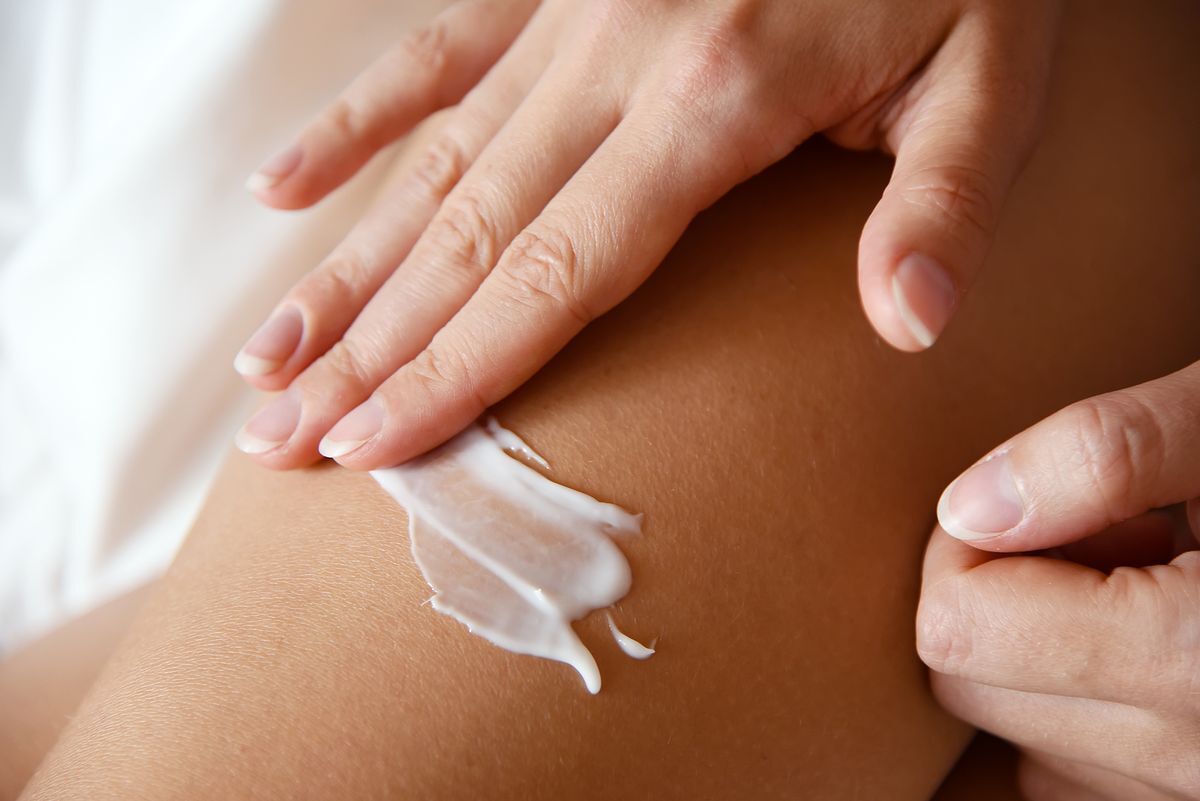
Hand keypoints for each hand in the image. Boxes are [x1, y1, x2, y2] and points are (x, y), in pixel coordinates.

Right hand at [233, 0, 1059, 468]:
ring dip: (341, 268)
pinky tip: (283, 186)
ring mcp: (572, 12)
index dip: (456, 371)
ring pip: (429, 162)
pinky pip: (436, 52)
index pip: (557, 274)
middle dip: (368, 349)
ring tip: (262, 356)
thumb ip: (944, 203)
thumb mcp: (992, 76)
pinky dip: (356, 123)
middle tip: (278, 437)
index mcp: (714, 99)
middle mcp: (614, 57)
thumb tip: (909, 329)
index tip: (370, 447)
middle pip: (465, 236)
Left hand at [917, 361, 1199, 798]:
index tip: (1037, 496)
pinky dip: (1095, 705)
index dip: (965, 545)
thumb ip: (1102, 454)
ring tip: (1154, 578)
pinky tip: (1171, 637)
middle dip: (1002, 596)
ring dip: (1048, 655)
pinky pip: (1087, 775)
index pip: (956, 630)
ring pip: (1023, 740)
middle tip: (1105, 530)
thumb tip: (967, 510)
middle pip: (970, 688)